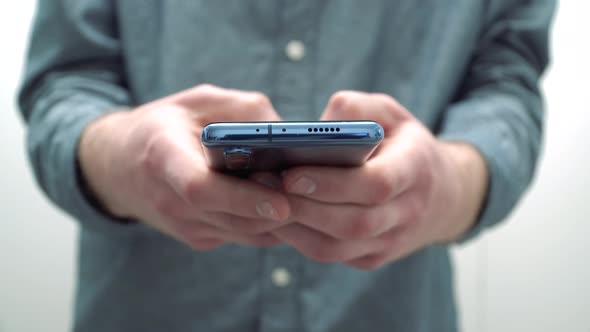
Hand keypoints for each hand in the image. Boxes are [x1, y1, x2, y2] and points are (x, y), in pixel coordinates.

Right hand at [78, 85, 290, 248]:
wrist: (120, 165)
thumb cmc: (165, 125)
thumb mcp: (198, 101)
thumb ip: (242, 109)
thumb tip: (286, 130)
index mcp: (163, 157)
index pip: (201, 189)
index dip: (243, 198)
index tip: (281, 201)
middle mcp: (170, 200)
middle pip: (231, 217)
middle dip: (276, 210)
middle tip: (314, 197)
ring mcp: (183, 225)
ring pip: (243, 233)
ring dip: (278, 221)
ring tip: (309, 200)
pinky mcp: (197, 237)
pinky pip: (241, 236)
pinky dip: (268, 224)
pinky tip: (288, 205)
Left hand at [272, 91, 487, 268]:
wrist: (440, 195)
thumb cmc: (403, 144)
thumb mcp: (389, 114)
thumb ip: (357, 109)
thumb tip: (317, 125)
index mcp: (415, 170)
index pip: (378, 184)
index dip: (333, 183)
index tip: (292, 173)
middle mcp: (407, 212)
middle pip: (354, 222)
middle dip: (305, 207)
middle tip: (263, 187)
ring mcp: (391, 241)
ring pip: (338, 247)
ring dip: (296, 227)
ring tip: (262, 202)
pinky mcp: (373, 257)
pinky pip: (332, 256)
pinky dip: (300, 240)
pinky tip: (277, 218)